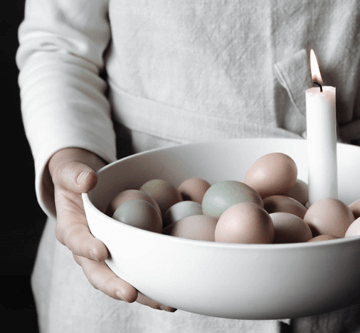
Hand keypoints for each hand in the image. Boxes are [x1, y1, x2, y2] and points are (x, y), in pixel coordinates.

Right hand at [48, 147, 175, 311]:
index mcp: (71, 228)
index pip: (76, 239)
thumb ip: (75, 174)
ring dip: (141, 293)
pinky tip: (174, 291)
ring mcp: (107, 255)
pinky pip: (137, 271)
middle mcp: (87, 248)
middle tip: (130, 294)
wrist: (84, 186)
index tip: (102, 252)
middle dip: (114, 285)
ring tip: (164, 303)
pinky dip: (154, 282)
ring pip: (121, 279)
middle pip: (98, 272)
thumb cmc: (76, 177)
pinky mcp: (124, 255)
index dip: (87, 247)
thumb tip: (88, 180)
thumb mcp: (70, 170)